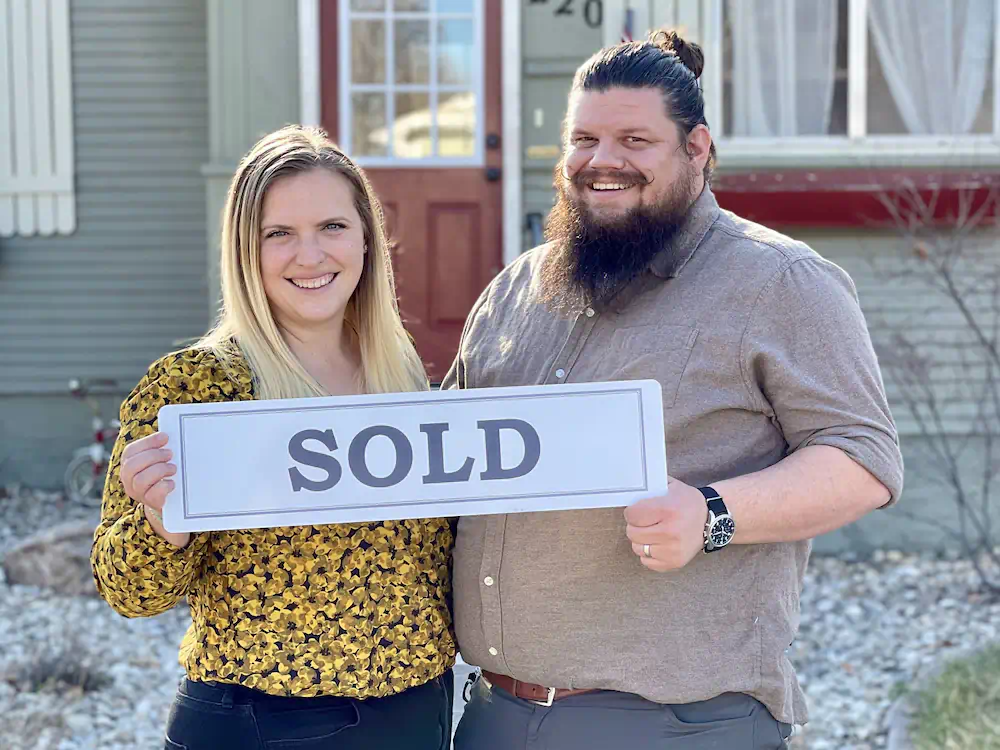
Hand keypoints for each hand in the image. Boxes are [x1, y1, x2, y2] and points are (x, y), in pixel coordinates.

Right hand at [120, 432, 188, 547]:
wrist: (168, 502)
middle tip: (170, 454)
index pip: (130, 451)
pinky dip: (164, 486)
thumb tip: (169, 435)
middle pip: (132, 465)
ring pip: (140, 480)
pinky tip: (172, 483)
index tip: (165, 437)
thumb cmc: (164, 475)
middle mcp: (129, 480)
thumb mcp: (159, 461)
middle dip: (153, 456)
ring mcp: (138, 493)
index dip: (148, 442)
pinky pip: (153, 494)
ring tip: (173, 468)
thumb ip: (160, 449)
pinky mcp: (151, 503)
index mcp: (129, 465)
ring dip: (160, 470)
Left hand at [624, 476, 707, 571]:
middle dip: (635, 526)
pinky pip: (647, 562)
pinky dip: (648, 554)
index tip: (636, 511)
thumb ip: (650, 486)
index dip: (631, 512)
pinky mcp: (675, 562)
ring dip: (641, 540)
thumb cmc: (688, 502)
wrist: (712, 521)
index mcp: (668, 510)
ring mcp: (673, 549)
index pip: (632, 515)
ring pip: (637, 548)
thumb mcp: (671, 486)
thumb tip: (630, 488)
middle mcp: (670, 531)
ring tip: (651, 532)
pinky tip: (657, 544)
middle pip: (632, 533)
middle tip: (644, 522)